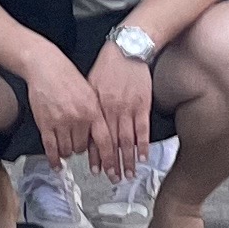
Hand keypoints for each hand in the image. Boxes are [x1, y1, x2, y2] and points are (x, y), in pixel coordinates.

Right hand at [13, 49, 99, 162]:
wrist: (45, 66)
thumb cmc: (67, 77)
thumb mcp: (90, 92)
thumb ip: (96, 114)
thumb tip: (101, 137)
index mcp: (93, 110)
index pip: (105, 141)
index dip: (109, 159)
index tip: (111, 171)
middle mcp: (78, 118)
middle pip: (83, 148)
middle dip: (81, 147)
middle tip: (77, 139)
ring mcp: (61, 122)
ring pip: (68, 150)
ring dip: (67, 150)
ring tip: (66, 142)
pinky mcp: (45, 124)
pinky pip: (51, 148)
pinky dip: (54, 159)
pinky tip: (56, 164)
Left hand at [87, 42, 156, 176]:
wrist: (127, 49)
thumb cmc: (108, 65)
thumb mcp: (91, 83)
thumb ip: (90, 105)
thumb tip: (85, 124)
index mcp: (98, 105)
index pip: (96, 136)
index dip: (96, 154)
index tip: (96, 169)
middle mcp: (112, 109)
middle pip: (111, 142)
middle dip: (112, 162)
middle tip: (113, 178)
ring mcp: (129, 108)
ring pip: (127, 139)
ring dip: (128, 159)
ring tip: (129, 174)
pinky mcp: (143, 104)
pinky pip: (143, 129)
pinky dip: (143, 144)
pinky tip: (143, 157)